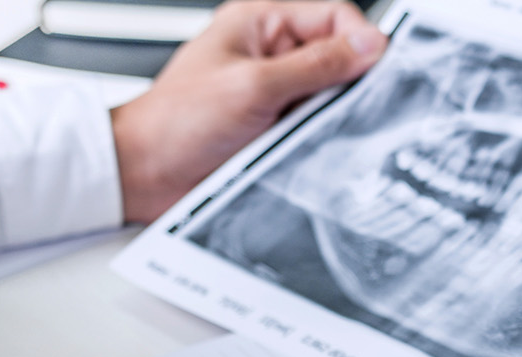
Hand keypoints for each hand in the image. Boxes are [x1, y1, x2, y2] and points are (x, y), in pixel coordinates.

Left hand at [110, 0, 386, 222]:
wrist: (144, 174)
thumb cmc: (176, 122)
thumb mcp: (254, 86)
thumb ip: (316, 65)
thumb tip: (369, 46)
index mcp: (260, 22)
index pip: (335, 15)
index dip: (362, 41)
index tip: (377, 72)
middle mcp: (270, 53)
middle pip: (338, 56)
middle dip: (348, 83)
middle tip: (346, 108)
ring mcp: (274, 91)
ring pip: (330, 95)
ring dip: (330, 115)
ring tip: (313, 131)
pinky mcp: (275, 126)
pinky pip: (315, 126)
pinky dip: (319, 137)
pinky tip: (309, 148)